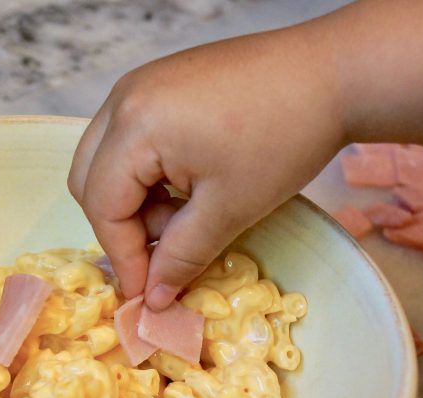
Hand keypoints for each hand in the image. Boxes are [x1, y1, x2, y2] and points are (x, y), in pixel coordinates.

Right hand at [68, 26, 345, 309]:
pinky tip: (191, 185)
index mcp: (135, 126)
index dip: (123, 257)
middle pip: (89, 179)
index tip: (148, 294)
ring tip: (188, 216)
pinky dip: (147, 172)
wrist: (332, 73)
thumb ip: (181, 256)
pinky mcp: (162, 82)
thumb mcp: (230, 209)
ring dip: (135, 200)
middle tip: (165, 252)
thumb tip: (152, 299)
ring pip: (107, 159)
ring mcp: (142, 84)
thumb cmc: (285, 137)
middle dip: (121, 226)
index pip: (102, 205)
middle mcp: (124, 98)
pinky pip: (130, 137)